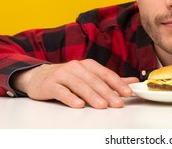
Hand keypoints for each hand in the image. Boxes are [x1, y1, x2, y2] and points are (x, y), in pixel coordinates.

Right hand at [11, 59, 138, 108]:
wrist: (39, 76)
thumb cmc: (67, 78)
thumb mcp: (89, 76)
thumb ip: (110, 80)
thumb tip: (133, 81)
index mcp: (88, 65)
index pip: (106, 74)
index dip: (118, 83)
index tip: (127, 93)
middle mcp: (76, 67)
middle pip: (95, 81)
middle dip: (108, 92)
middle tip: (117, 103)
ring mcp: (63, 74)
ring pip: (80, 86)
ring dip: (92, 96)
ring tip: (102, 105)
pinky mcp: (50, 84)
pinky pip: (62, 91)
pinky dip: (71, 98)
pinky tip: (78, 104)